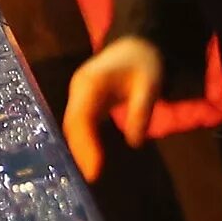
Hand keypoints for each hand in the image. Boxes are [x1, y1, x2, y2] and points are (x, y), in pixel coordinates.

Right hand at [64, 36, 165, 179]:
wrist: (136, 42)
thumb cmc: (143, 61)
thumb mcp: (150, 84)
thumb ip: (141, 111)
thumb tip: (135, 142)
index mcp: (91, 83)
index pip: (81, 118)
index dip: (85, 145)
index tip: (94, 169)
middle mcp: (78, 89)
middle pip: (72, 125)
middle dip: (79, 152)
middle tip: (91, 178)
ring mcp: (79, 94)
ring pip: (73, 126)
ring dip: (79, 149)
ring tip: (90, 175)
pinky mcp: (84, 101)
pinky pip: (79, 124)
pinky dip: (83, 142)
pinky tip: (91, 160)